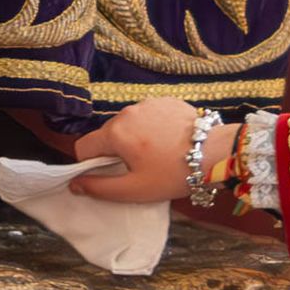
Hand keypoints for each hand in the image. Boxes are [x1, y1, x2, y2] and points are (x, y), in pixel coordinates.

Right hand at [70, 98, 240, 202]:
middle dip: (115, 153)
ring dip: (134, 139)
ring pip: (127, 125)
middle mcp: (126, 112)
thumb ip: (99, 188)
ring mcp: (147, 103)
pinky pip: (147, 116)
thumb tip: (74, 184)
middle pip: (107, 135)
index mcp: (115, 133)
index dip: (91, 165)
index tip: (110, 175)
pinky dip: (151, 128)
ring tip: (156, 155)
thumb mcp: (134, 189)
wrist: (215, 153)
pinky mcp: (165, 100)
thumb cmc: (172, 174)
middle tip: (138, 169)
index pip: (83, 148)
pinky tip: (169, 141)